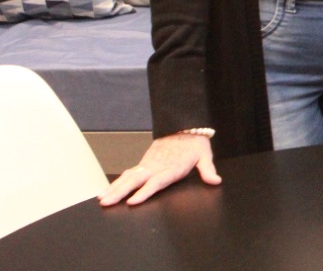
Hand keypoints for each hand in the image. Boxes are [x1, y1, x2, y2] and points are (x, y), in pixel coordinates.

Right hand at [98, 133, 219, 205]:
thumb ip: (208, 170)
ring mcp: (149, 164)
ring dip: (114, 188)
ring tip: (102, 199)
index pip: (156, 181)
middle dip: (120, 192)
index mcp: (172, 167)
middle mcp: (157, 166)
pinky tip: (106, 191)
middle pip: (137, 180)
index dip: (145, 191)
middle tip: (107, 202)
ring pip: (129, 177)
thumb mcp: (205, 155)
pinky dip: (117, 182)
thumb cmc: (195, 143)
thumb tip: (216, 181)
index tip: (132, 201)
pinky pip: (129, 174)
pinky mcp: (144, 162)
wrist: (185, 125)